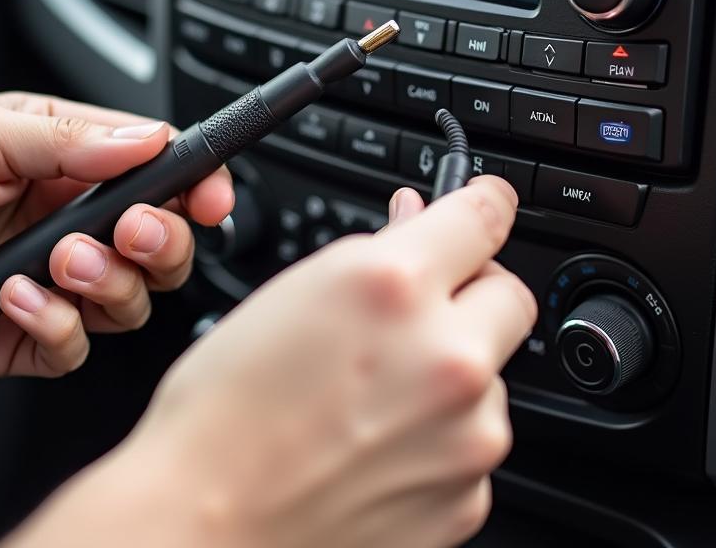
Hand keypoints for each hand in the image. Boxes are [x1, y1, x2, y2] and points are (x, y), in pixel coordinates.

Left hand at [0, 92, 232, 376]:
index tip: (210, 196)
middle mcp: (78, 224)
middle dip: (165, 240)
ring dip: (106, 281)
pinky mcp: (30, 334)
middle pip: (168, 244)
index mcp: (77, 165)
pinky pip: (77, 346)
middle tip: (132, 230)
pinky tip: (11, 296)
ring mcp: (58, 283)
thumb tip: (149, 139)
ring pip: (135, 299)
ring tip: (54, 260)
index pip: (164, 174)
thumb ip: (71, 139)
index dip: (199, 185)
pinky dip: (54, 324)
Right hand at [12, 176, 535, 547]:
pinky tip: (377, 439)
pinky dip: (441, 432)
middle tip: (424, 305)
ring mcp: (466, 435)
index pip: (483, 217)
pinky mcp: (468, 497)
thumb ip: (374, 250)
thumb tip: (417, 222)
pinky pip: (472, 438)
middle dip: (474, 290)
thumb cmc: (226, 411)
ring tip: (373, 392)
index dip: (486, 201)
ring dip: (452, 367)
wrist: (206, 524)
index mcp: (395, 286)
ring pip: (490, 372)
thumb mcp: (292, 292)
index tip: (488, 202)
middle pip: (509, 296)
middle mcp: (446, 357)